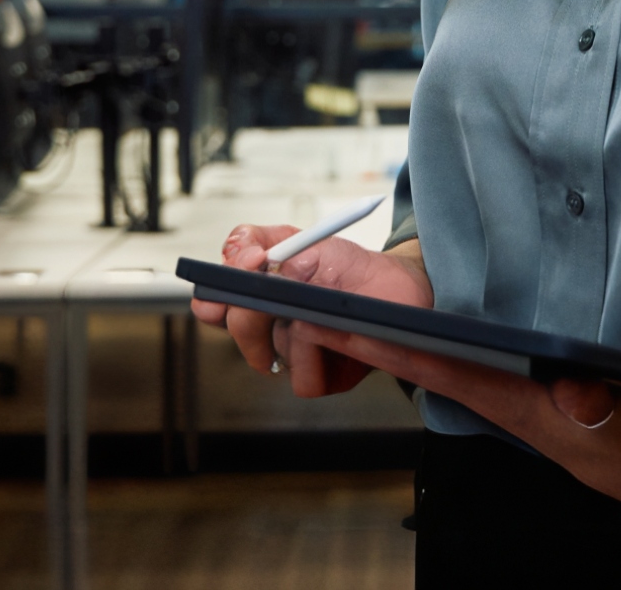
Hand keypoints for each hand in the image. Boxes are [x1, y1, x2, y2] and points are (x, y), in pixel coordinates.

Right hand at [188, 226, 432, 395]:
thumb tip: (267, 264)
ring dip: (298, 332)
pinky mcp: (314, 376)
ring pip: (267, 352)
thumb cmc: (357, 268)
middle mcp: (266, 320)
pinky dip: (323, 360)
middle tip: (277, 299)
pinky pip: (303, 379)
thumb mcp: (320, 242)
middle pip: (231, 323)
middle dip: (251, 311)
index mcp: (260, 285)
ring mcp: (287, 350)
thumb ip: (282, 247)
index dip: (226, 277)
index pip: (217, 288)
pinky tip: (342, 341)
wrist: (403, 296)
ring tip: (329, 313)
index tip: (253, 260)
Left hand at [282, 324, 620, 510]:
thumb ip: (604, 410)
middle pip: (417, 356)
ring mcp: (502, 385)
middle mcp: (496, 389)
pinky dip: (418, 333)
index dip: (389, 343)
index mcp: (514, 399)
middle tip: (308, 300)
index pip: (439, 366)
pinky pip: (453, 352)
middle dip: (365, 333)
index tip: (342, 321)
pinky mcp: (516, 379)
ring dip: (382, 332)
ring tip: (331, 301)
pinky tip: (395, 316)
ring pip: (428, 353)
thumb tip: (577, 391)